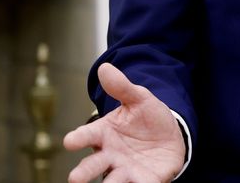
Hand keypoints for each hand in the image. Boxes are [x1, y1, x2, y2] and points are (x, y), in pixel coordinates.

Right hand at [64, 63, 185, 182]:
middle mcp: (111, 155)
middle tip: (74, 178)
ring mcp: (126, 170)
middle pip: (93, 165)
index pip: (87, 135)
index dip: (77, 138)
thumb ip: (122, 87)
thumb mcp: (139, 99)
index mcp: (105, 134)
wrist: (170, 135)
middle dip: (84, 172)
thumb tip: (104, 68)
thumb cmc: (147, 118)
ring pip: (113, 181)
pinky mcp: (145, 181)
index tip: (69, 142)